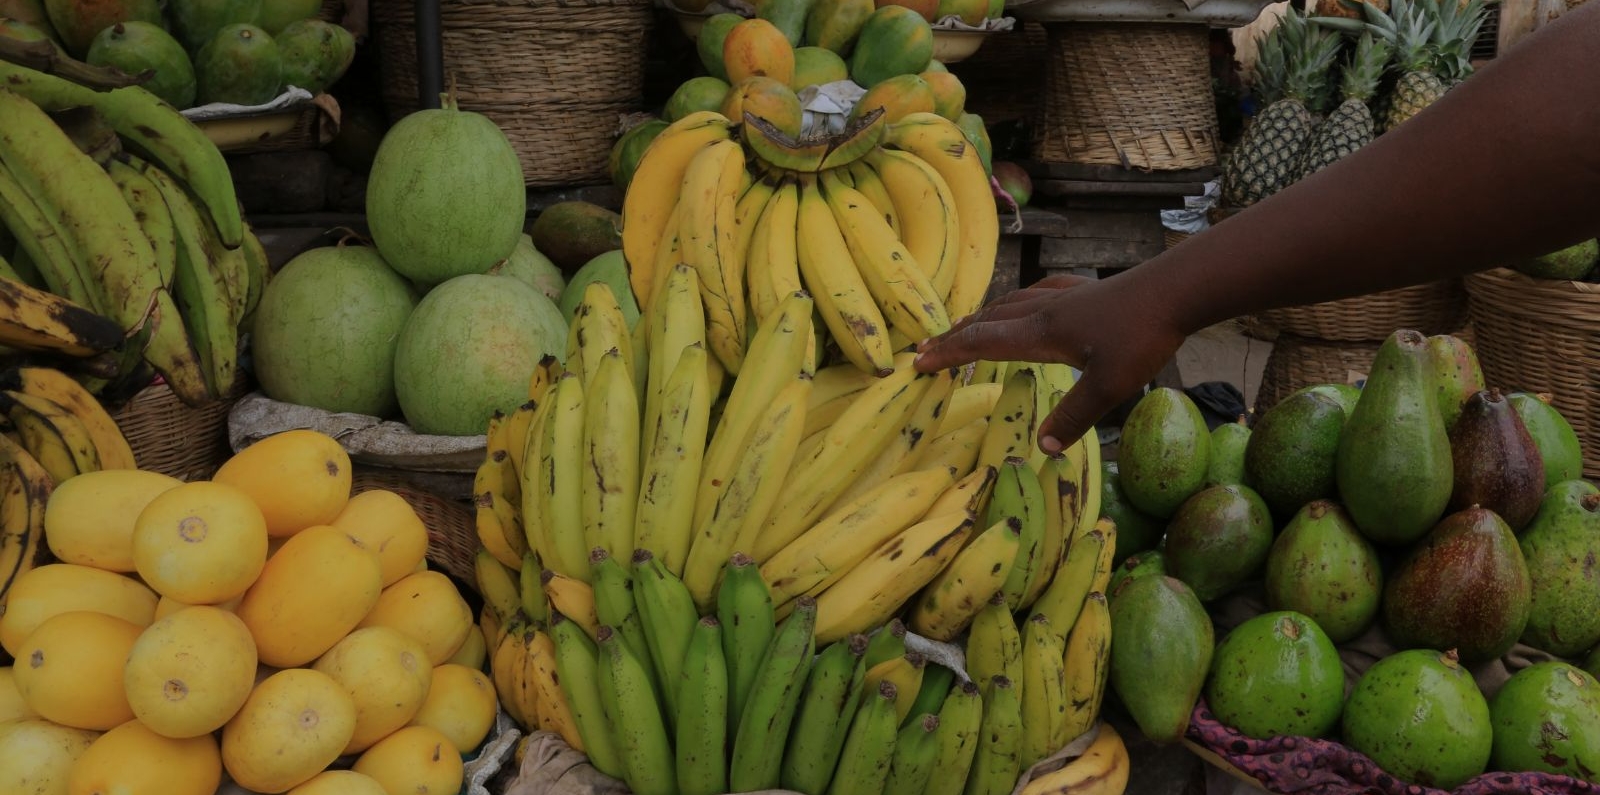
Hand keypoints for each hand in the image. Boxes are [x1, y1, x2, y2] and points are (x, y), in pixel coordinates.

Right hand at [914, 272, 1187, 455]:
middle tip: (931, 347)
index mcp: (1041, 333)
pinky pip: (1039, 293)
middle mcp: (1045, 310)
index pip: (983, 343)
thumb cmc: (1142, 336)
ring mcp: (1066, 297)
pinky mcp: (1087, 290)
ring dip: (984, 318)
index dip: (949, 353)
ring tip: (969, 326)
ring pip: (1012, 303)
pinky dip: (1019, 302)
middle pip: (989, 320)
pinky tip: (1029, 301)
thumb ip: (1073, 416)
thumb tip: (1043, 449)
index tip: (919, 362)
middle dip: (957, 335)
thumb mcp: (1108, 385)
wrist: (1177, 289)